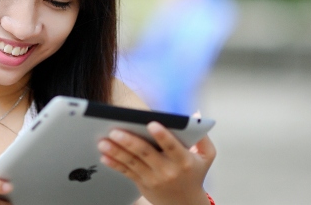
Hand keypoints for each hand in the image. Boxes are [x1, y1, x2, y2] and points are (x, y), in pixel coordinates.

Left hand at [98, 122, 215, 204]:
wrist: (185, 204)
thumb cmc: (194, 173)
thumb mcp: (207, 156)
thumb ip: (203, 135)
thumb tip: (195, 114)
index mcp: (184, 160)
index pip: (172, 146)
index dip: (162, 135)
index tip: (151, 123)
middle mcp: (168, 170)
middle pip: (146, 153)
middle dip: (129, 141)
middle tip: (114, 131)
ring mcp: (153, 178)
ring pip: (132, 162)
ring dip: (116, 152)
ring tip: (103, 141)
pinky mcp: (142, 183)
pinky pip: (126, 172)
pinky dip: (114, 164)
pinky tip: (104, 155)